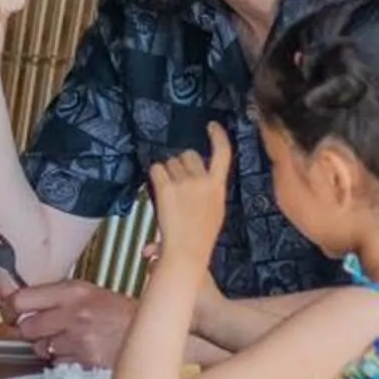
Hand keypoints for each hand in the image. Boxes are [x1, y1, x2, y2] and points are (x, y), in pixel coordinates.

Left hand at [4, 280, 133, 369]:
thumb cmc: (120, 314)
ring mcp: (79, 339)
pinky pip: (58, 364)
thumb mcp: (86, 294)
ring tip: (72, 341)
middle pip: (27, 327)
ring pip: (41, 348)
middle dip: (32, 332)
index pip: (21, 299)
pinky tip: (82, 353)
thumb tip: (2, 295)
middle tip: (46, 330)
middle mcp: (73, 313)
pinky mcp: (85, 362)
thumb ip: (47, 296)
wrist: (155, 333)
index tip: (9, 313)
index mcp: (73, 290)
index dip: (9, 309)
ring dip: (49, 348)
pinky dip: (65, 361)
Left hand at [148, 124, 232, 269]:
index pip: (224, 154)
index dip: (218, 137)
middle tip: (177, 184)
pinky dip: (154, 177)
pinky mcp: (167, 187)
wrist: (188, 252)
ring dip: (166, 172)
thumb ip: (209, 192)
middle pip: (189, 154)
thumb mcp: (215, 211)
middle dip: (181, 164)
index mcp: (218, 187)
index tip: (212, 126)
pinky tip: (157, 191)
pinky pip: (156, 169)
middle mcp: (203, 180)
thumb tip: (201, 182)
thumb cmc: (201, 238)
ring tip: (168, 195)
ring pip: (170, 162)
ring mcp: (185, 183)